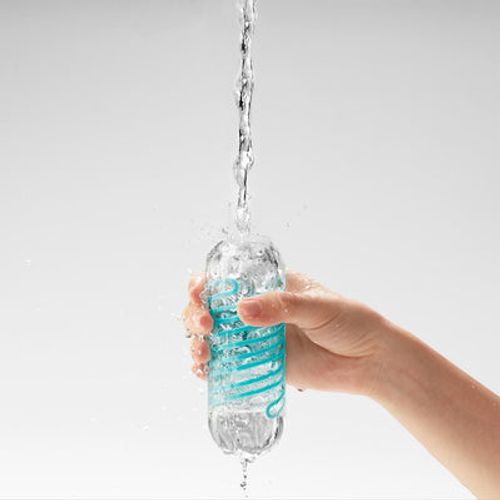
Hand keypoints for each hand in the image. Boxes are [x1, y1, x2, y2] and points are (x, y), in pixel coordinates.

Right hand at [183, 271, 391, 394]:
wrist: (369, 360)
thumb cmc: (349, 322)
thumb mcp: (317, 306)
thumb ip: (281, 307)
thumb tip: (242, 310)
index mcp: (269, 287)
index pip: (227, 280)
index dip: (205, 284)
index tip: (198, 292)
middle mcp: (258, 312)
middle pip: (212, 309)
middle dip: (197, 315)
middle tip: (205, 325)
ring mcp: (257, 339)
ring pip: (214, 338)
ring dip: (198, 342)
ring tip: (202, 353)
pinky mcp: (261, 364)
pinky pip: (228, 365)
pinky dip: (210, 367)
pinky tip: (203, 370)